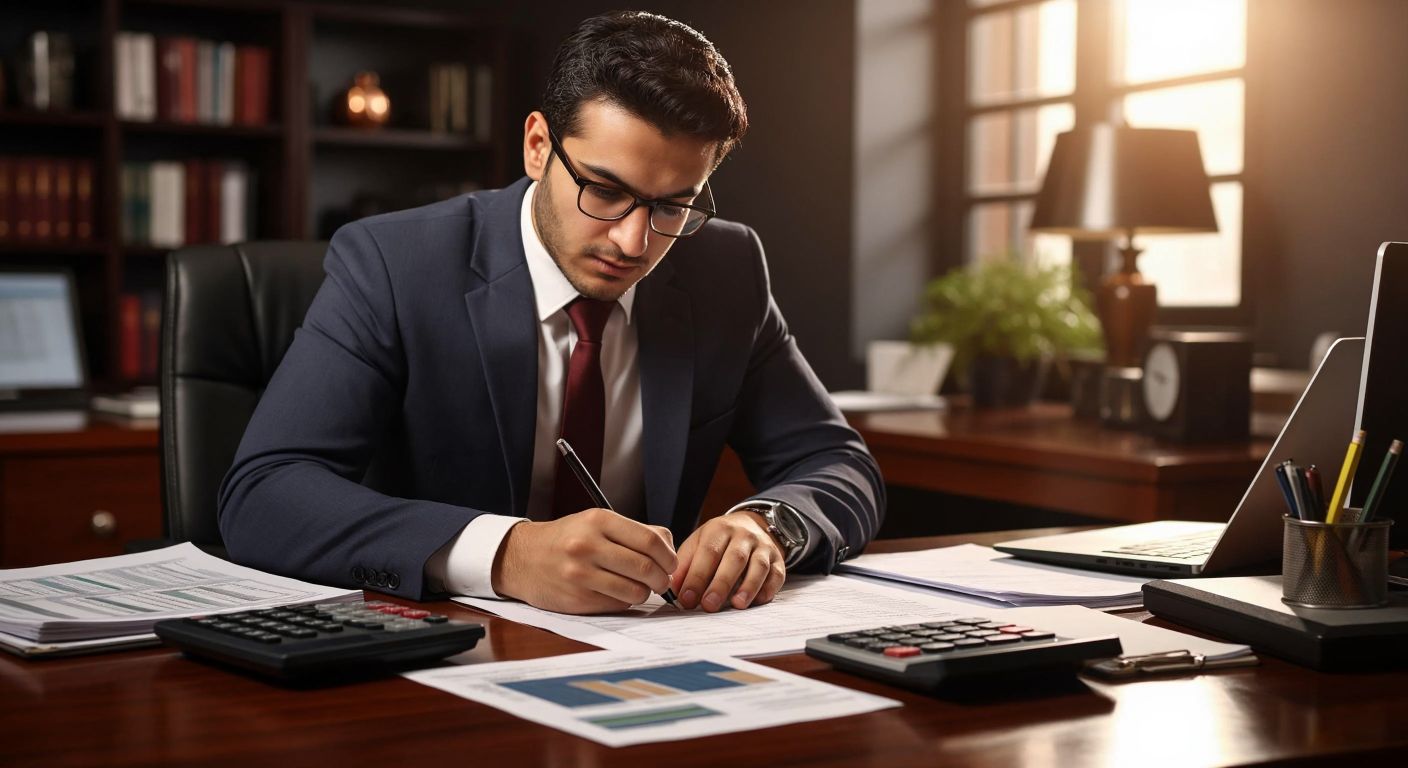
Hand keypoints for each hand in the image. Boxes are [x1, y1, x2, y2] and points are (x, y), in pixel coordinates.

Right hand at [491, 508, 676, 614]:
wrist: (522, 558)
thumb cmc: (567, 539)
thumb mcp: (596, 522)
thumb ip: (634, 532)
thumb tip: (670, 550)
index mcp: (598, 520)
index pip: (650, 541)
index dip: (669, 557)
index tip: (671, 564)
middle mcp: (588, 545)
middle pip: (646, 568)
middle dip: (662, 579)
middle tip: (662, 581)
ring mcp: (581, 574)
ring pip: (635, 591)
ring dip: (645, 593)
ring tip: (639, 587)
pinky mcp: (576, 598)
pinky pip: (617, 604)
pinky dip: (625, 601)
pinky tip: (617, 592)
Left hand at [671, 511, 785, 611]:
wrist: (753, 525)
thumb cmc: (719, 541)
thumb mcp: (698, 544)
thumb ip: (685, 565)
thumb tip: (673, 590)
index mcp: (719, 529)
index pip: (708, 552)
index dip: (697, 576)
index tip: (686, 598)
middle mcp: (743, 536)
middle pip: (734, 559)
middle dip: (721, 584)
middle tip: (708, 606)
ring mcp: (763, 547)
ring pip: (758, 566)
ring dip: (748, 586)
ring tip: (736, 605)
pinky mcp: (778, 560)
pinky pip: (776, 574)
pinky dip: (768, 588)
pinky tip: (758, 600)